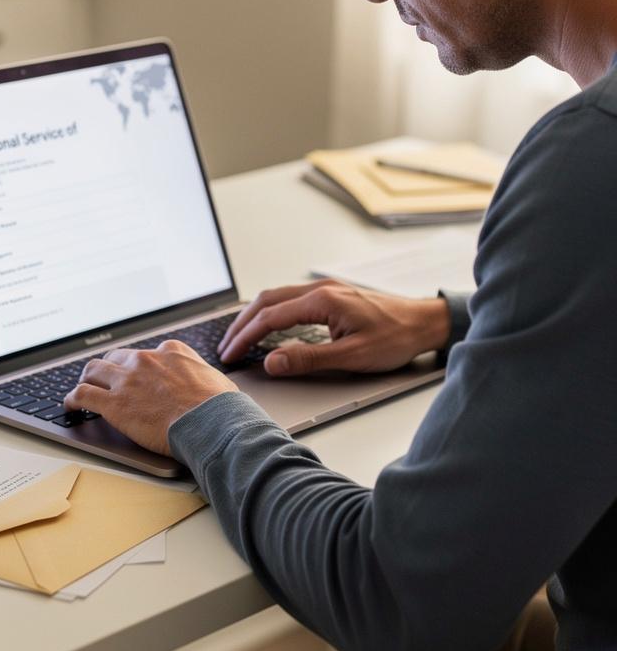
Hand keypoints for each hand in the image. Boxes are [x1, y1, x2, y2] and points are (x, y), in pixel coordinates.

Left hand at [63, 340, 237, 455]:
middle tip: (107, 380)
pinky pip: (82, 394)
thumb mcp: (216, 380)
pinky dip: (72, 398)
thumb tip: (210, 387)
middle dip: (111, 368)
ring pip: (94, 370)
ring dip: (88, 378)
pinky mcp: (114, 403)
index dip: (139, 365)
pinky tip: (70, 405)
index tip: (137, 374)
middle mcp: (146, 360)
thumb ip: (202, 377)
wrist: (212, 423)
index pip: (147, 353)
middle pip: (117, 357)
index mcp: (171, 351)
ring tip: (84, 387)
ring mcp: (127, 380)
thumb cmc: (220, 408)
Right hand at [218, 280, 450, 374]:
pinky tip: (269, 326)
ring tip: (240, 338)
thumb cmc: (395, 338)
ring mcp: (326, 289)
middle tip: (226, 347)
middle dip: (241, 324)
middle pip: (267, 300)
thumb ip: (308, 358)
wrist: (424, 322)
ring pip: (277, 297)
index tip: (230, 355)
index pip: (270, 317)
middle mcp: (320, 289)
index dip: (245, 337)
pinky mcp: (332, 295)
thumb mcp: (352, 356)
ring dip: (255, 316)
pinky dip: (271, 312)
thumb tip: (272, 362)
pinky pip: (291, 299)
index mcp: (321, 300)